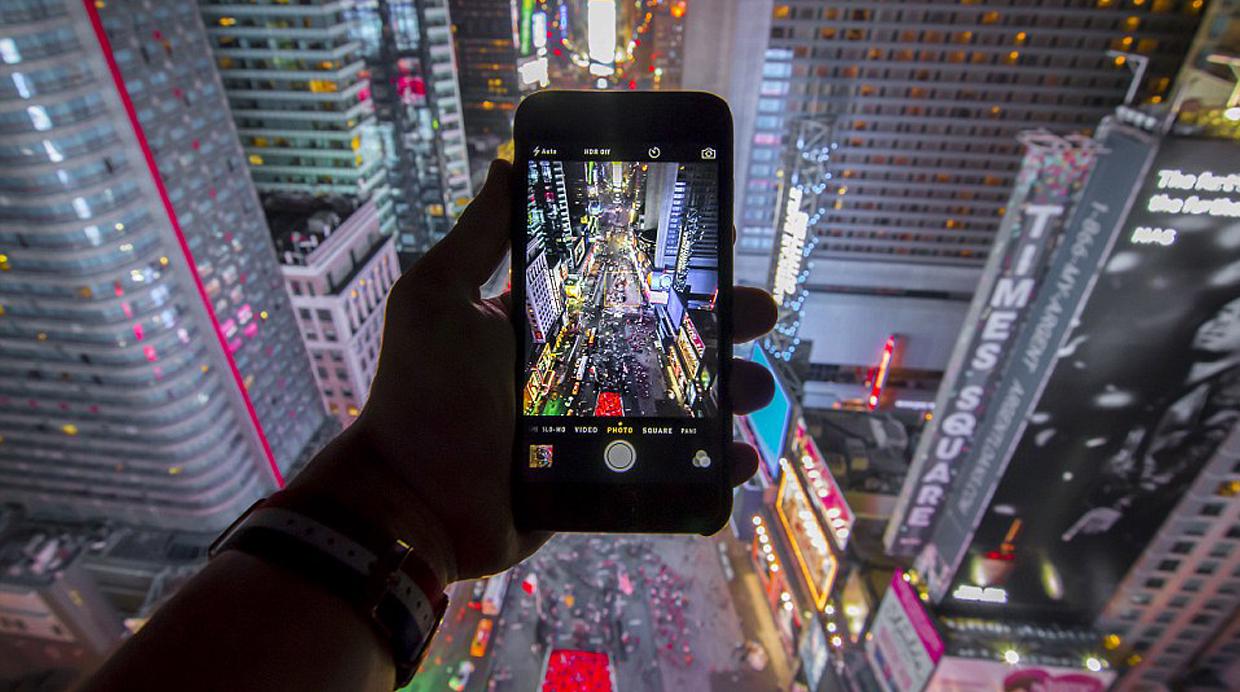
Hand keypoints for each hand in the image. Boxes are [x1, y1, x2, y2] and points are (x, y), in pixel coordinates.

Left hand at [287, 160, 777, 582]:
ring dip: (727, 390)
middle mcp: (577, 369)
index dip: (671, 267)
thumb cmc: (422, 395)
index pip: (622, 284)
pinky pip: (670, 468)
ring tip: (756, 384)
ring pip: (681, 402)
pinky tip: (740, 453)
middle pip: (665, 338)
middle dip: (718, 322)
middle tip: (758, 310)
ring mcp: (595, 427)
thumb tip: (507, 163)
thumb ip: (477, 237)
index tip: (716, 241)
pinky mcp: (605, 478)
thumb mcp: (438, 299)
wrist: (413, 502)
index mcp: (546, 323)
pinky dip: (711, 464)